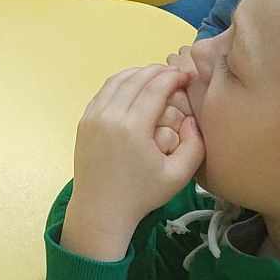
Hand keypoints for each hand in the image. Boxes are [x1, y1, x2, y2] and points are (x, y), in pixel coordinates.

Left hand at [65, 66, 204, 258]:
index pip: (154, 88)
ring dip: (138, 73)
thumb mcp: (179, 175)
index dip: (173, 77)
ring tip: (157, 76)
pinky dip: (120, 83)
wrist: (101, 208)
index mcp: (133, 127)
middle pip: (135, 79)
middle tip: (175, 73)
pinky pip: (103, 92)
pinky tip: (134, 87)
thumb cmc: (142, 194)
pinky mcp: (84, 121)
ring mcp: (93, 116)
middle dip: (157, 71)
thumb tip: (192, 118)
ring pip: (116, 81)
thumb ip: (195, 145)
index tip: (187, 76)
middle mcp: (109, 116)